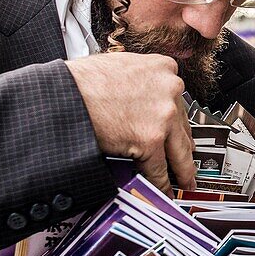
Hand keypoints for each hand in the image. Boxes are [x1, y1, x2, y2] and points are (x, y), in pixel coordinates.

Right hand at [66, 52, 195, 194]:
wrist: (66, 93)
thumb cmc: (83, 80)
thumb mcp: (122, 65)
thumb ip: (140, 78)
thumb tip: (139, 95)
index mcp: (162, 69)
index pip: (178, 99)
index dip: (178, 119)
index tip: (179, 129)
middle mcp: (169, 90)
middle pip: (183, 126)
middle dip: (186, 146)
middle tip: (188, 157)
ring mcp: (163, 115)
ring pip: (180, 150)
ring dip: (183, 170)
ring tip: (184, 181)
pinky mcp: (151, 140)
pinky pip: (159, 169)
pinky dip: (162, 184)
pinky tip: (163, 190)